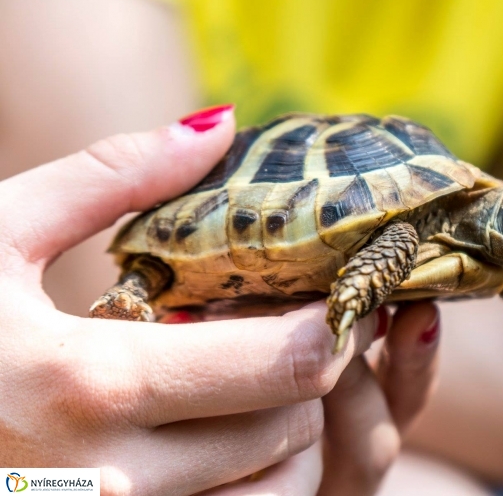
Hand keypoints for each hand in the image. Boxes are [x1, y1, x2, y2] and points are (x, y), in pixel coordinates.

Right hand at [0, 110, 438, 494]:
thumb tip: (217, 124)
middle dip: (309, 375)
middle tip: (288, 328)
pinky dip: (250, 480)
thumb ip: (111, 176)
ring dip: (289, 434)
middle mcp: (112, 479)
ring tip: (253, 382)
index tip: (327, 289)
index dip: (330, 321)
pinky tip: (216, 432)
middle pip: (293, 429)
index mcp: (92, 383)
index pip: (286, 363)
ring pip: (276, 492)